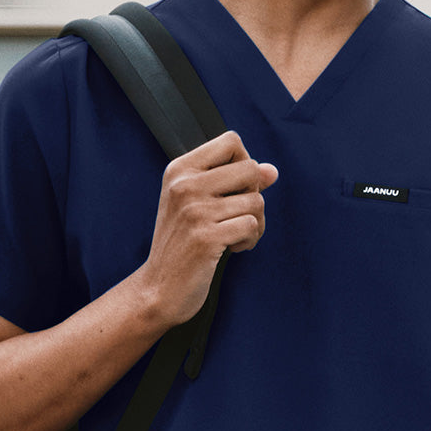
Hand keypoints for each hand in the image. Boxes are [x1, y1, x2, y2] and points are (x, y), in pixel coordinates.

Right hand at [139, 130, 278, 326]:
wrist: (158, 289)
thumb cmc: (180, 245)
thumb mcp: (198, 204)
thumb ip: (233, 183)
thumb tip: (272, 171)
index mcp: (179, 170)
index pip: (230, 141)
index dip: (245, 162)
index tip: (236, 188)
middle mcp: (184, 186)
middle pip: (250, 169)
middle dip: (254, 195)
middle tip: (239, 215)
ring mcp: (194, 211)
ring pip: (256, 201)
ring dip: (255, 223)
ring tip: (235, 236)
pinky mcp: (206, 238)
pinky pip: (251, 226)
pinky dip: (250, 240)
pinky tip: (232, 249)